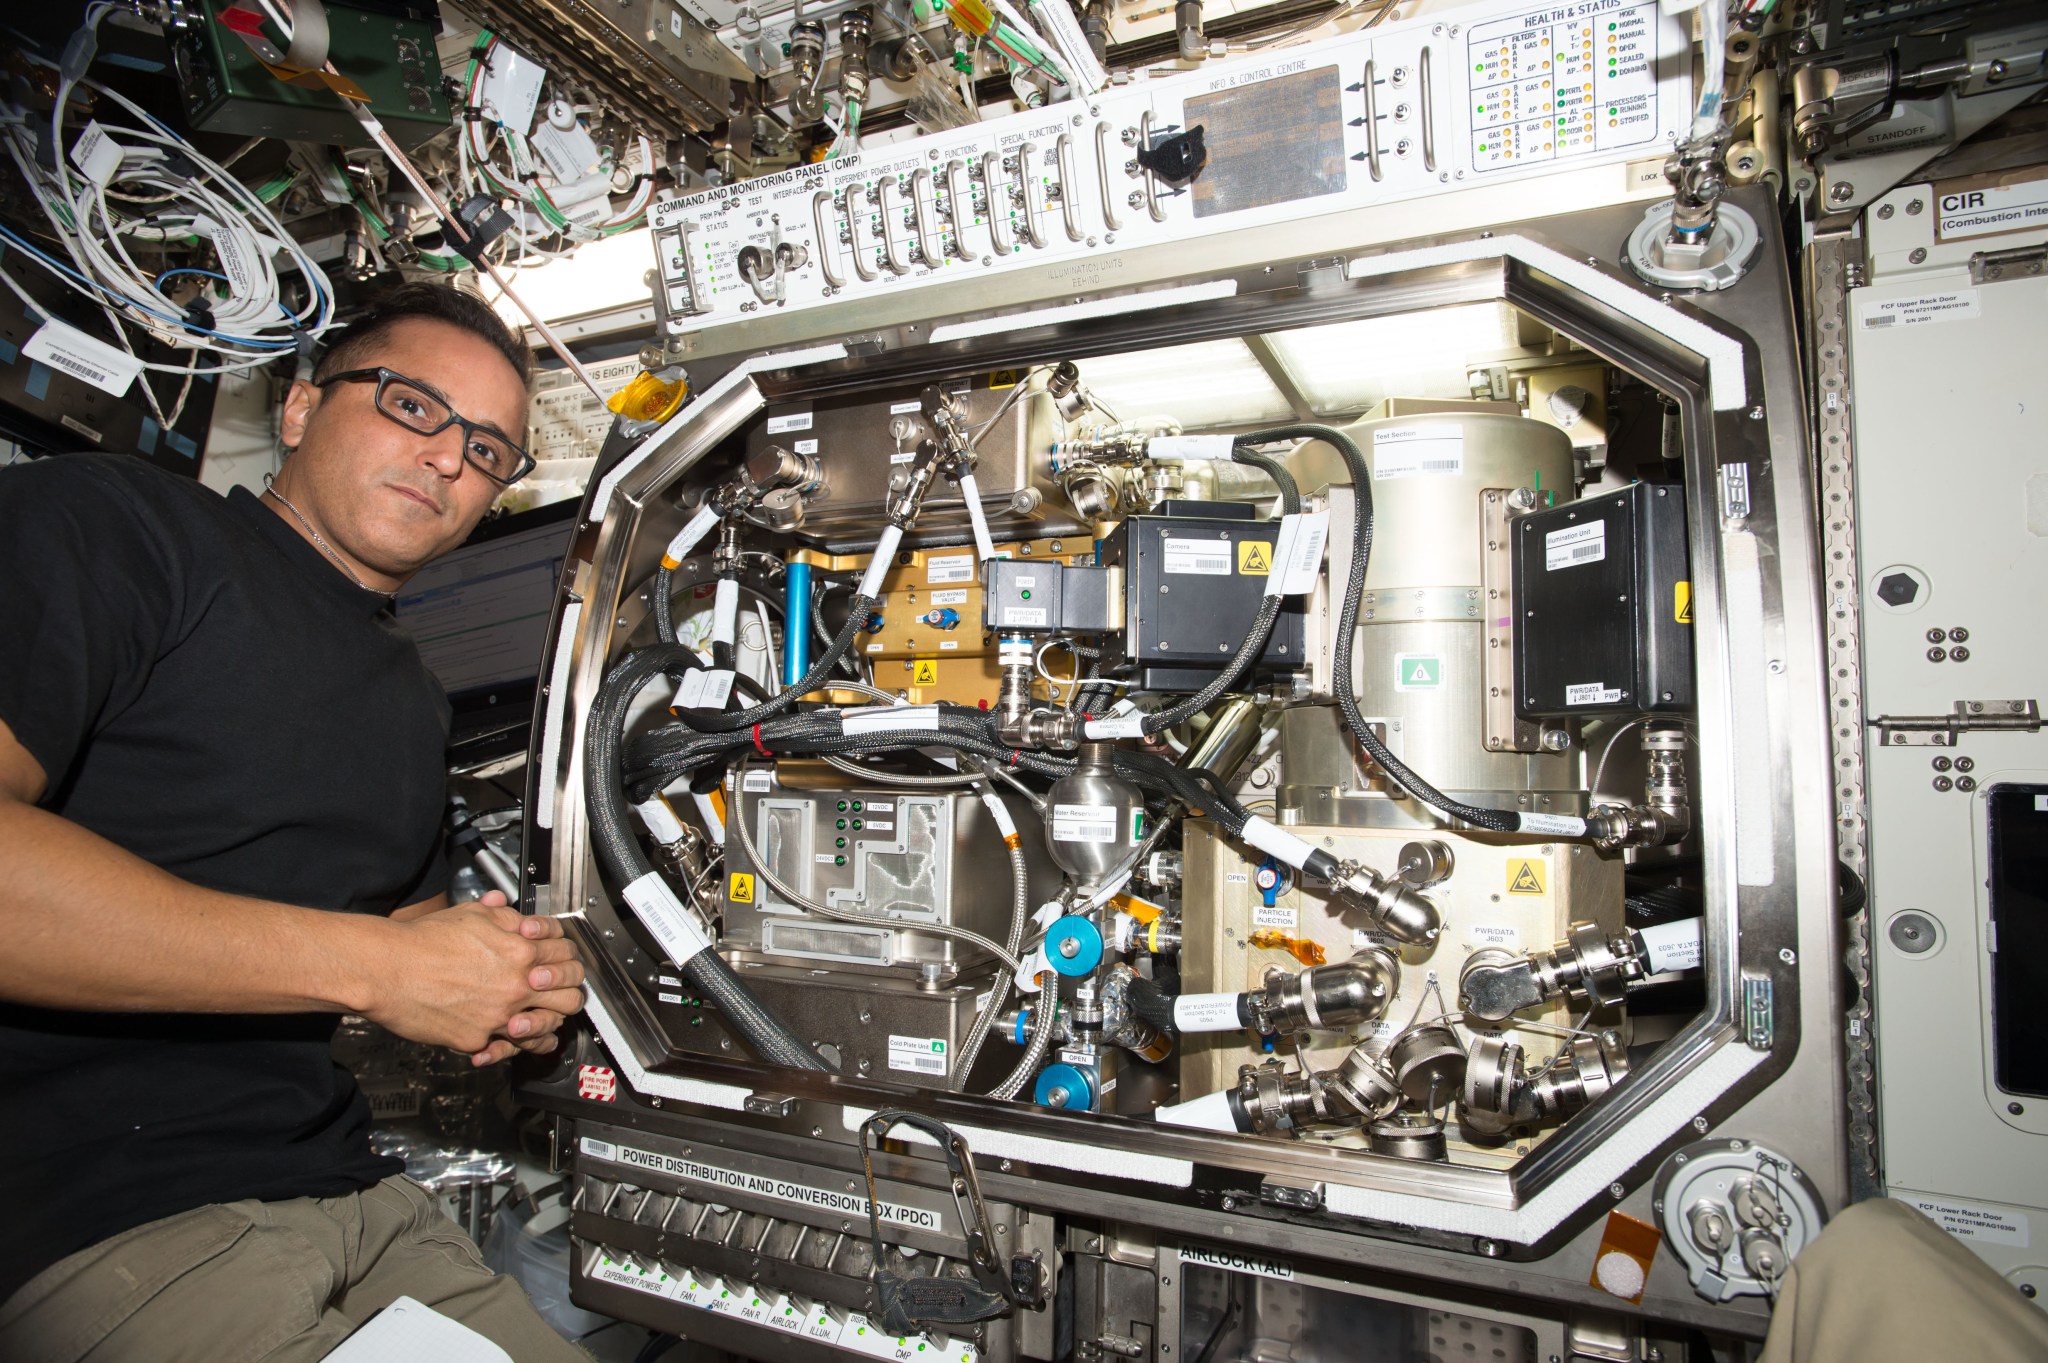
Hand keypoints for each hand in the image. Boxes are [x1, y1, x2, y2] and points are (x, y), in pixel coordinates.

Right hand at [360, 892, 584, 1063]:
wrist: (386, 969)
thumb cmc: (422, 940)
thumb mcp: (472, 914)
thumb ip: (504, 915)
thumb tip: (519, 915)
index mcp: (521, 950)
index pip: (567, 955)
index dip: (568, 956)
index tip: (561, 960)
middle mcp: (516, 985)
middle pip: (571, 995)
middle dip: (570, 991)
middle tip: (562, 991)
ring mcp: (499, 1016)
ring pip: (547, 1027)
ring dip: (549, 1022)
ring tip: (544, 1017)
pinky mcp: (478, 1039)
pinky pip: (508, 1048)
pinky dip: (512, 1045)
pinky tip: (513, 1037)